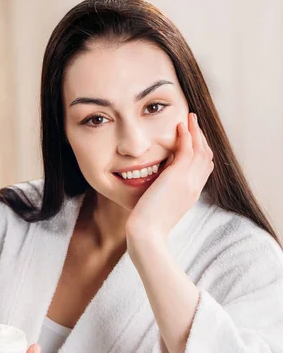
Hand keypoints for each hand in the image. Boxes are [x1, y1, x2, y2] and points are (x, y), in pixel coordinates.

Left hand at [125, 112, 213, 245]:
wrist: (147, 235)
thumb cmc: (148, 226)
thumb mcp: (161, 207)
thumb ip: (164, 192)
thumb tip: (157, 182)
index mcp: (191, 194)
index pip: (204, 168)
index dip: (201, 152)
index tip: (193, 140)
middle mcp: (194, 186)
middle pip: (206, 156)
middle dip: (201, 138)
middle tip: (194, 123)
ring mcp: (188, 181)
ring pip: (199, 150)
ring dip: (195, 131)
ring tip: (190, 118)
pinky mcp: (177, 177)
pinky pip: (187, 150)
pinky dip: (186, 136)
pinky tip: (180, 126)